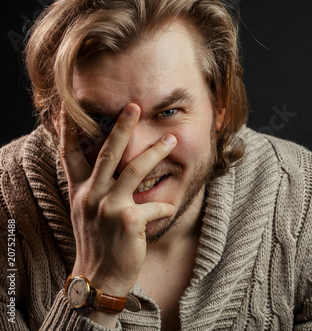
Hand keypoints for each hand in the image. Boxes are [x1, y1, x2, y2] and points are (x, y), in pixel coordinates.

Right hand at [57, 103, 175, 297]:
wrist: (99, 277)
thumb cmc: (97, 242)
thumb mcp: (86, 212)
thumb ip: (93, 188)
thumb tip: (108, 167)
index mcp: (80, 190)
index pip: (70, 154)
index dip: (69, 130)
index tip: (70, 107)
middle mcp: (92, 195)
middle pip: (108, 153)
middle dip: (123, 127)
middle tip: (135, 106)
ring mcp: (109, 207)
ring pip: (135, 170)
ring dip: (155, 152)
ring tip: (171, 139)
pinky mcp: (128, 221)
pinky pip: (155, 206)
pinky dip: (166, 206)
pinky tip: (171, 208)